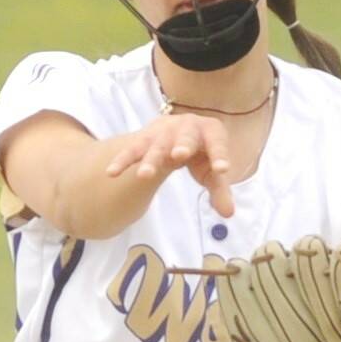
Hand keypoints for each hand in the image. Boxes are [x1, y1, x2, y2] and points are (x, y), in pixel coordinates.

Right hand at [104, 112, 234, 217]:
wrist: (178, 129)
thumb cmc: (201, 154)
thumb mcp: (213, 170)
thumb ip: (221, 190)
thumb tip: (228, 214)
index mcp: (210, 131)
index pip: (217, 143)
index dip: (219, 156)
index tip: (222, 170)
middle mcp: (186, 127)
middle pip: (184, 138)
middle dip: (181, 145)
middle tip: (179, 155)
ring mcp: (163, 132)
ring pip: (156, 146)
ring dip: (150, 159)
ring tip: (144, 176)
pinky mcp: (144, 140)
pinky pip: (132, 150)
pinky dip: (123, 161)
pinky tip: (112, 173)